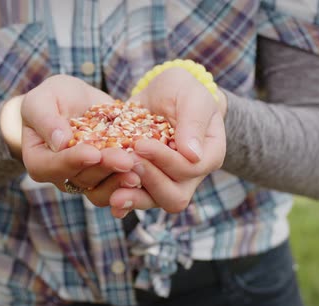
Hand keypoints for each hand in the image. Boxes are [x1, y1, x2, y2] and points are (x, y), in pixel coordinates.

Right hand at [13, 75, 135, 194]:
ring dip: (120, 180)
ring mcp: (85, 180)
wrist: (79, 100)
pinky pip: (118, 188)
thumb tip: (60, 142)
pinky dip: (131, 182)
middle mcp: (61, 176)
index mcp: (38, 161)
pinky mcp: (106, 178)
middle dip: (105, 169)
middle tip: (126, 160)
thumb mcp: (43, 99)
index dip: (73, 161)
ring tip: (140, 169)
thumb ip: (45, 119)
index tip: (93, 152)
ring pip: (101, 189)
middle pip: (81, 179)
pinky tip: (148, 171)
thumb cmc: (54, 96)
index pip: (52, 166)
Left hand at [109, 67, 226, 215]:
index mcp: (208, 155)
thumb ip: (193, 121)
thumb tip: (193, 155)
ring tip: (115, 196)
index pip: (190, 169)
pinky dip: (124, 200)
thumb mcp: (190, 96)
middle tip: (128, 163)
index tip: (141, 144)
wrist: (161, 94)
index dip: (165, 160)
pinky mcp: (145, 181)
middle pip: (175, 196)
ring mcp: (167, 181)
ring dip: (135, 198)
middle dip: (150, 181)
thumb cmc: (181, 90)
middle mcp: (190, 176)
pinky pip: (136, 198)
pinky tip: (110, 200)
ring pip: (155, 202)